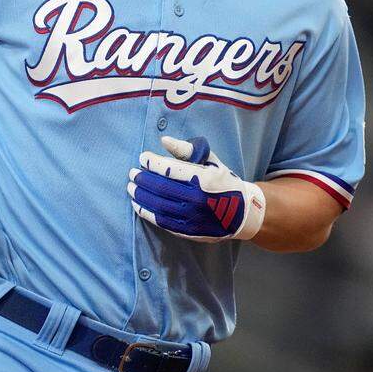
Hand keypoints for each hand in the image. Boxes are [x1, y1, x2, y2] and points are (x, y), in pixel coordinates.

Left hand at [128, 136, 265, 241]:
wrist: (241, 213)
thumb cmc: (223, 181)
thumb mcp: (211, 161)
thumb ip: (187, 150)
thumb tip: (164, 141)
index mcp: (203, 178)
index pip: (169, 169)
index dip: (152, 162)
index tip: (143, 158)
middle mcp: (197, 199)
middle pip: (160, 188)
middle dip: (142, 179)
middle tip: (132, 173)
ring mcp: (191, 217)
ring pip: (157, 205)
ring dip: (140, 195)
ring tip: (131, 187)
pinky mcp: (187, 230)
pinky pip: (161, 221)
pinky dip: (146, 212)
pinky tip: (138, 204)